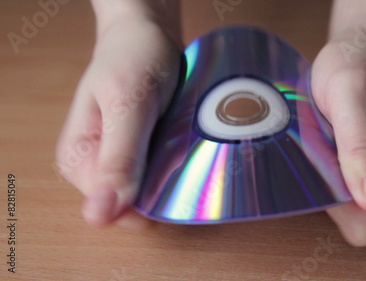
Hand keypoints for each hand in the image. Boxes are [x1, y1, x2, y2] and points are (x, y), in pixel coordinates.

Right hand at [56, 15, 180, 228]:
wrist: (146, 35)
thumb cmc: (132, 59)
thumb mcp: (128, 104)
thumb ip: (118, 158)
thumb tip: (98, 215)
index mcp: (78, 162)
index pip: (117, 212)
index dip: (150, 200)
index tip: (172, 170)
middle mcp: (96, 168)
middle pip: (138, 204)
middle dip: (164, 182)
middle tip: (176, 142)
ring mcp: (119, 161)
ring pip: (154, 189)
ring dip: (175, 171)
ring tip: (180, 136)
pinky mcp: (140, 153)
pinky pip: (163, 173)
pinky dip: (179, 161)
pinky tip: (183, 139)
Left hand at [312, 38, 365, 245]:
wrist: (362, 51)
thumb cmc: (355, 63)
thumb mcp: (350, 92)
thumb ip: (362, 144)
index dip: (340, 202)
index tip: (324, 161)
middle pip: (365, 221)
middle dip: (335, 194)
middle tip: (325, 148)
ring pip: (354, 213)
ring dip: (331, 185)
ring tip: (327, 145)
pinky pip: (349, 197)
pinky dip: (331, 179)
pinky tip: (328, 151)